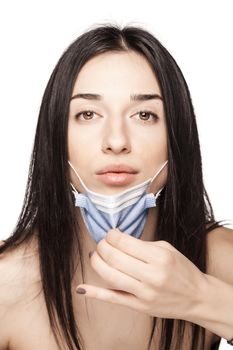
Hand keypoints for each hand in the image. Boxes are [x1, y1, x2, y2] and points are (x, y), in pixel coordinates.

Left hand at [76, 228, 206, 320]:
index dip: (111, 236)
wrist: (197, 297)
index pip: (124, 243)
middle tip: (101, 243)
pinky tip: (82, 288)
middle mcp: (151, 276)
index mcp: (160, 257)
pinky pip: (113, 299)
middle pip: (114, 258)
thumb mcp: (167, 249)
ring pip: (110, 276)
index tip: (110, 233)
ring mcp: (144, 294)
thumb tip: (117, 241)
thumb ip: (142, 245)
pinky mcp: (140, 307)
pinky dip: (96, 293)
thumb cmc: (182, 269)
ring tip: (95, 255)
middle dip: (102, 246)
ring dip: (97, 262)